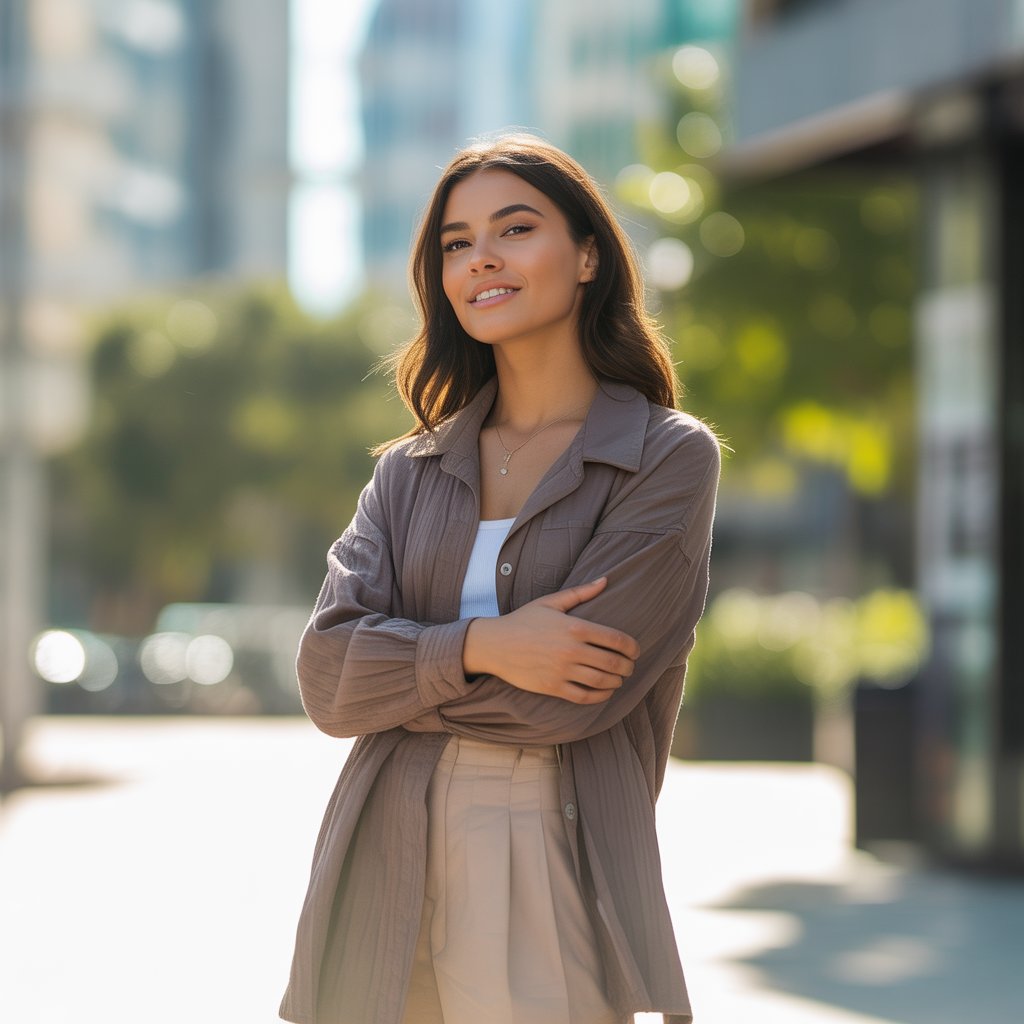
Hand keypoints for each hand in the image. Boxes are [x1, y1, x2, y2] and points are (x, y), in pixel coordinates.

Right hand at [462, 577, 639, 703]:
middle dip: (628, 667)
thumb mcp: (551, 602)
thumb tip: (605, 580)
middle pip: (613, 663)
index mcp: (575, 627)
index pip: (616, 640)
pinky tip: (604, 692)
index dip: (632, 648)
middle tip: (630, 667)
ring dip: (617, 682)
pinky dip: (600, 696)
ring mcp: (562, 670)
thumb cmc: (523, 620)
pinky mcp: (553, 687)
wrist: (495, 644)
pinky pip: (584, 696)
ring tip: (619, 679)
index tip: (635, 651)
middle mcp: (571, 650)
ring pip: (601, 681)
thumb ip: (581, 592)